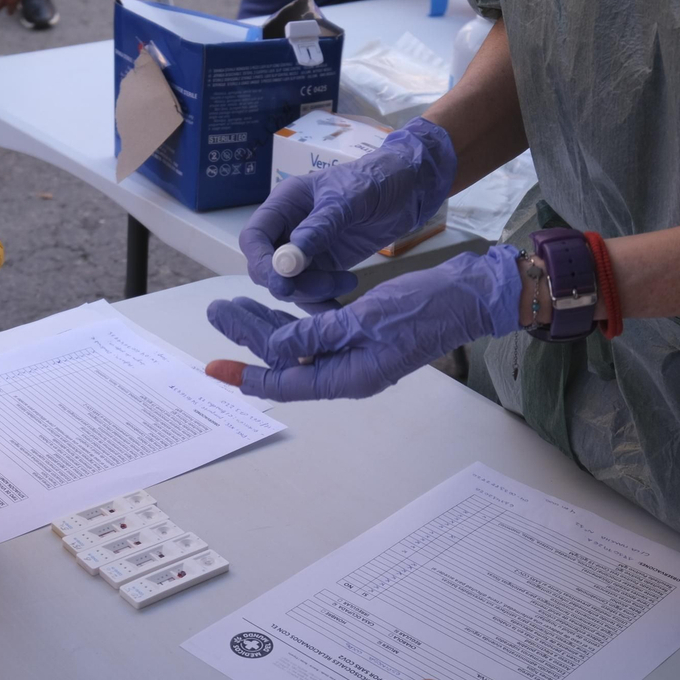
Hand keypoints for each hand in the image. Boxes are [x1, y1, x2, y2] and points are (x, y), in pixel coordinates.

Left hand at [205, 244, 522, 400]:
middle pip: (285, 360)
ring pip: (298, 344)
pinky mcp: (361, 336)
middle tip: (216, 313)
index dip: (247, 376)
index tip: (214, 369)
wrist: (465, 296)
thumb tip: (277, 348)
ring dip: (266, 324)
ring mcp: (354, 354)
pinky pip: (317, 332)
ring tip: (232, 305)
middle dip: (249, 338)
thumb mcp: (364, 320)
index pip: (285, 383)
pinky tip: (276, 304)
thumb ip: (317, 335)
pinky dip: (294, 319)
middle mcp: (346, 371)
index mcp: (348, 377)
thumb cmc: (422, 308)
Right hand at [240, 118, 456, 308]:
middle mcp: (289, 228)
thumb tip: (289, 259)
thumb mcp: (350, 198)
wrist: (411, 188)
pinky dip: (323, 300)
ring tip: (346, 284)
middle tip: (323, 287)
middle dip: (290, 283)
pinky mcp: (325, 267)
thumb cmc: (377, 179)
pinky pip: (312, 291)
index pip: (254, 238)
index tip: (283, 282)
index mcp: (285, 204)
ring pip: (290, 285)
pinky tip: (345, 296)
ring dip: (311, 294)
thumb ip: (320, 227)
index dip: (261, 263)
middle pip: (268, 267)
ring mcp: (306, 250)